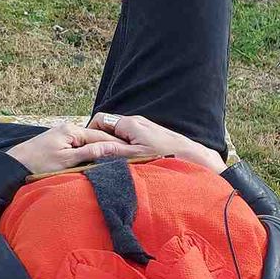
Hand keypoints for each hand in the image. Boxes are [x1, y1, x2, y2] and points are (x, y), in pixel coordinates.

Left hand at [5, 123, 148, 174]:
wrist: (13, 166)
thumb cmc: (37, 164)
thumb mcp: (67, 160)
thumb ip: (90, 152)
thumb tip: (111, 147)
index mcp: (72, 130)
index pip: (101, 136)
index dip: (116, 145)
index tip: (132, 153)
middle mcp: (68, 129)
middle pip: (95, 139)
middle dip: (109, 148)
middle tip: (128, 158)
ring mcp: (63, 136)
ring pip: (87, 145)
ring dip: (98, 153)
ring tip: (115, 161)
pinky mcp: (58, 144)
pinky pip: (78, 148)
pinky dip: (87, 155)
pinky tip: (94, 162)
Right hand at [88, 113, 225, 172]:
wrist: (192, 156)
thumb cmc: (165, 156)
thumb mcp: (134, 156)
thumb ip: (112, 150)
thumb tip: (90, 147)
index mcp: (129, 123)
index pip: (99, 119)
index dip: (90, 132)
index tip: (87, 147)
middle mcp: (136, 121)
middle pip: (108, 125)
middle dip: (101, 139)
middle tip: (98, 156)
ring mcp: (144, 126)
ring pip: (119, 132)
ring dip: (114, 144)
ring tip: (114, 160)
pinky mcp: (150, 133)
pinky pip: (130, 136)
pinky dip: (125, 146)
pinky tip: (130, 160)